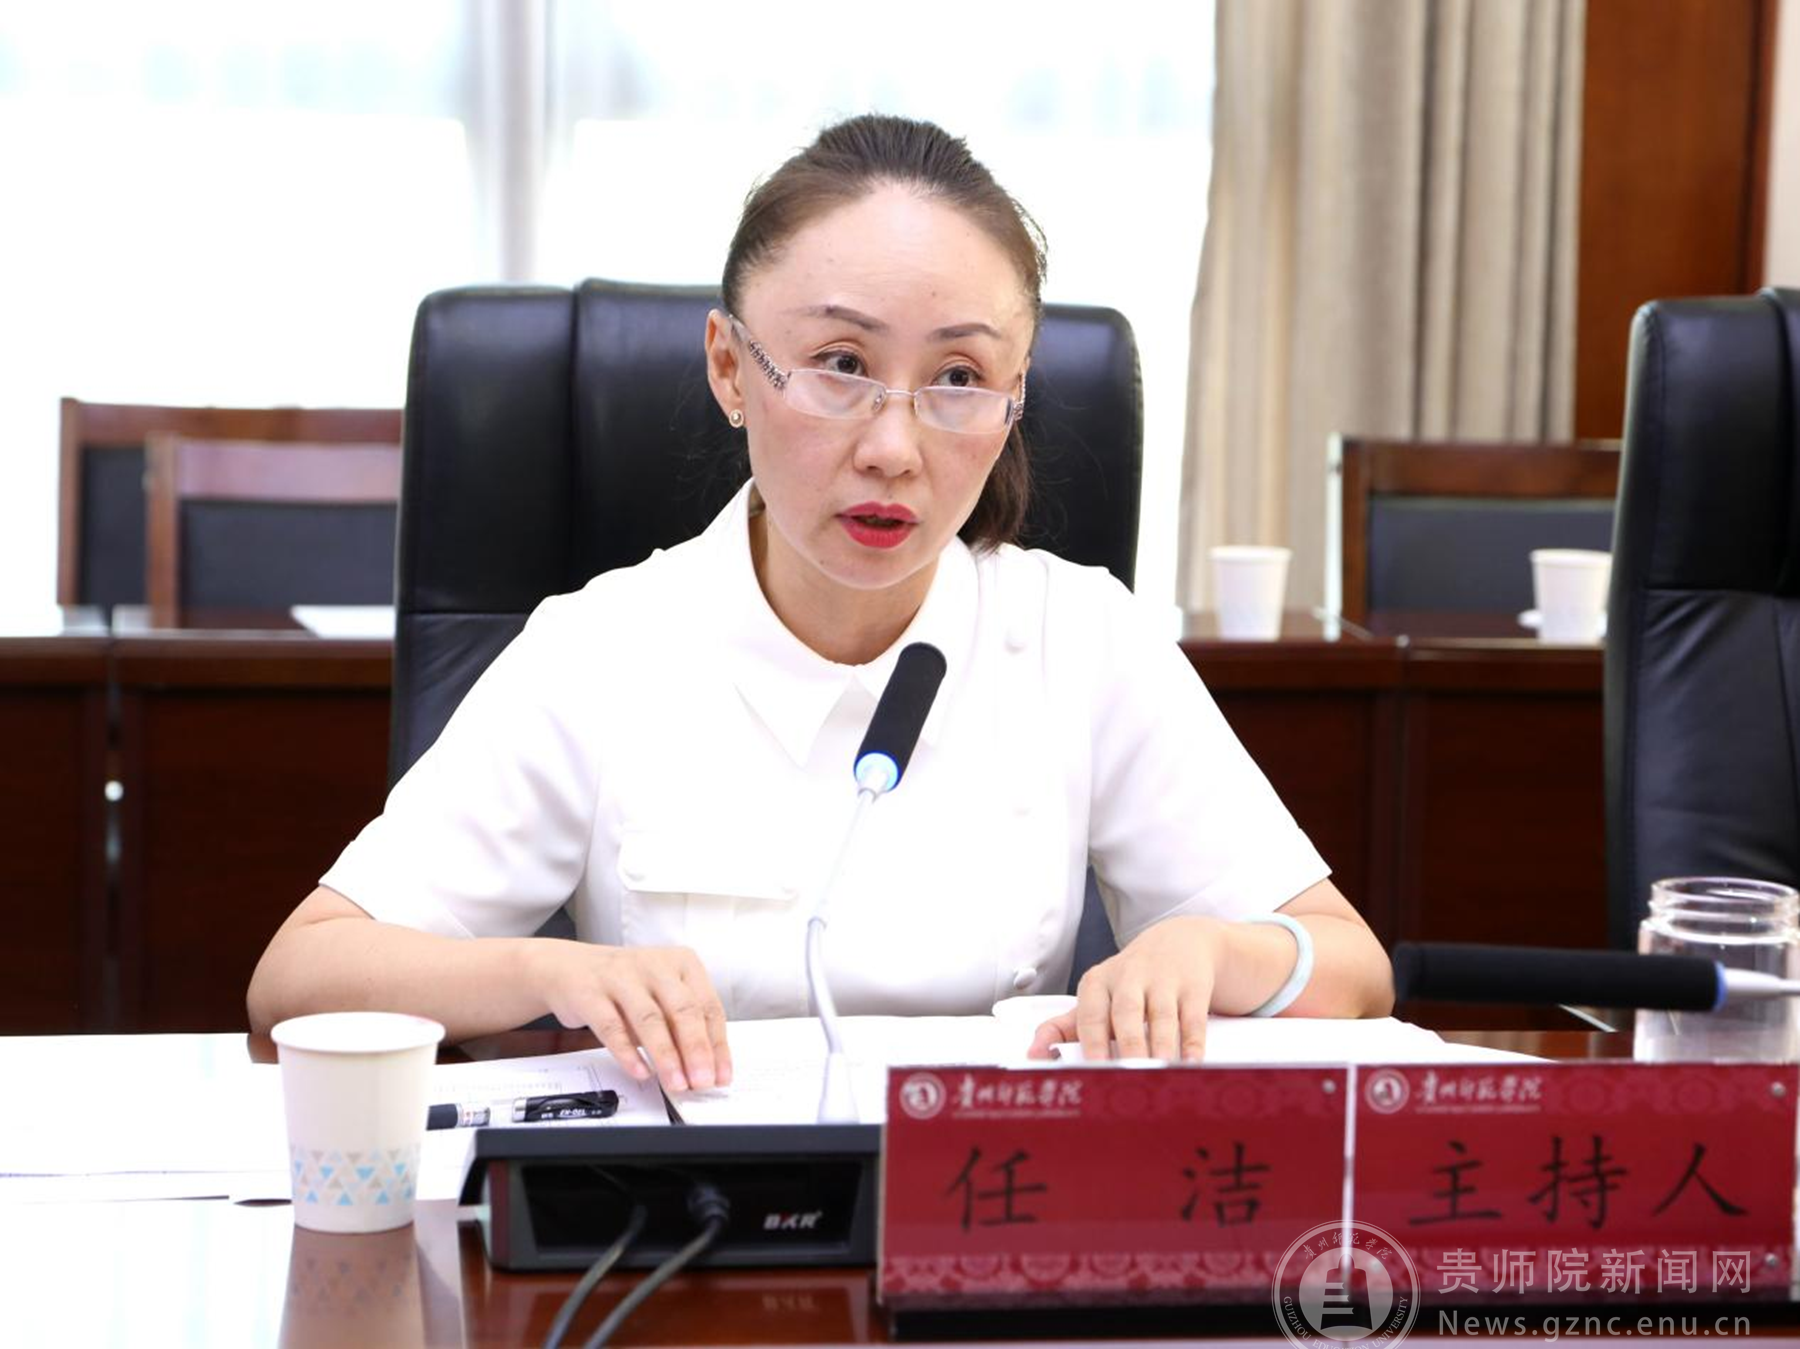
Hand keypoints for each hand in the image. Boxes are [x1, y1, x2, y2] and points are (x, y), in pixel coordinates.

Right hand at [529, 941, 730, 1093]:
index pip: (708, 1006)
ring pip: (650, 1019)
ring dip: (666, 1055)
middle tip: (702, 1081)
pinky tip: (640, 1071)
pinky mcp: (591, 992)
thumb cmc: (624, 986)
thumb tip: (702, 1068)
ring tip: (676, 1082)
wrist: (569, 968)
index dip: (717, 1045)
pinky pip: (612, 1026)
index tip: (720, 1075)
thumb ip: (680, 1027)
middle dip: (696, 1050)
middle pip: (683, 1010)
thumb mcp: (660, 997)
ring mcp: (621, 976)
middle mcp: (654, 966)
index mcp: (681, 963)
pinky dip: (628, 1052)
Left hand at [1027, 916, 1223, 1062]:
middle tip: (1128, 1076)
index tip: (1093, 1072)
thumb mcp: (1095, 997)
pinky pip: (1192, 1017)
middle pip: (1126, 1014)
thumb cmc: (1128, 982)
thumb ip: (1062, 1027)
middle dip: (1128, 1046)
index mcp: (1097, 983)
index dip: (1091, 1045)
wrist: (1178, 942)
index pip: (1090, 1017)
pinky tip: (1191, 1064)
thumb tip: (1033, 1056)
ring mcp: (1162, 980)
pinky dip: (1193, 1043)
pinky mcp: (1192, 986)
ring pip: (1161, 1017)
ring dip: (1161, 1047)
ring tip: (1160, 1074)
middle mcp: (1128, 978)